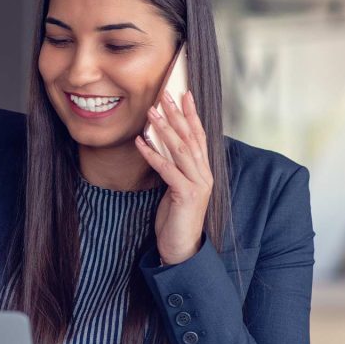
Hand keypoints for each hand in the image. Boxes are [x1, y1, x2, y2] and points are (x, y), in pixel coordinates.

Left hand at [134, 89, 212, 264]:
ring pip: (180, 150)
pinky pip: (166, 169)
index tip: (184, 94)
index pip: (199, 136)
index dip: (192, 114)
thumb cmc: (176, 219)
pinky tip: (140, 142)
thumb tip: (160, 147)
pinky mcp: (186, 194)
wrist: (182, 249)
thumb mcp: (175, 189)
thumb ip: (173, 169)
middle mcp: (204, 174)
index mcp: (203, 171)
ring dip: (164, 129)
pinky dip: (152, 154)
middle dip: (177, 115)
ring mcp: (197, 184)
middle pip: (190, 137)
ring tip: (151, 112)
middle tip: (164, 94)